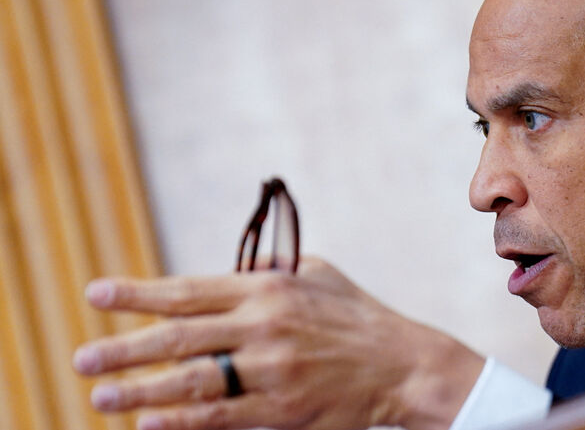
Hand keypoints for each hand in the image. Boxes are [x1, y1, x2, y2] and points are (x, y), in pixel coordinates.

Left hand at [73, 257, 484, 429]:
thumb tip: (232, 269)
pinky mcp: (283, 410)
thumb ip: (272, 269)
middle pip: (180, 337)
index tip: (97, 294)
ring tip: (100, 394)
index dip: (140, 293)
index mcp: (269, 288)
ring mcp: (273, 370)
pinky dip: (181, 421)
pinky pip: (221, 417)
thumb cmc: (357, 316)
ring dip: (140, 389)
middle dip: (124, 347)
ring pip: (192, 380)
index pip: (189, 289)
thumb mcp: (319, 274)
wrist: (402, 364)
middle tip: (82, 357)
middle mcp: (265, 326)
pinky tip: (149, 423)